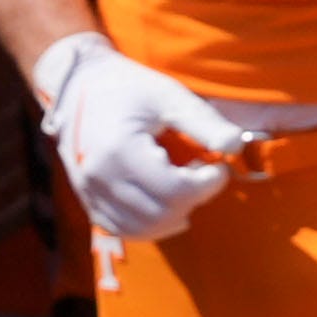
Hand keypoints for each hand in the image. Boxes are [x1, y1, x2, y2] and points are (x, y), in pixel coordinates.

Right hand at [33, 30, 246, 241]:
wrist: (79, 87)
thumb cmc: (130, 88)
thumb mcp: (170, 96)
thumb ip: (204, 122)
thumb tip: (237, 146)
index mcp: (120, 150)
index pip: (174, 191)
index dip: (207, 185)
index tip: (219, 166)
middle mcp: (99, 178)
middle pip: (160, 214)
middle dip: (193, 199)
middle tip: (203, 174)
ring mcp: (90, 193)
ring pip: (141, 229)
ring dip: (174, 216)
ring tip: (186, 186)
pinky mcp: (88, 200)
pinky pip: (122, 229)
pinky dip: (151, 225)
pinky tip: (167, 203)